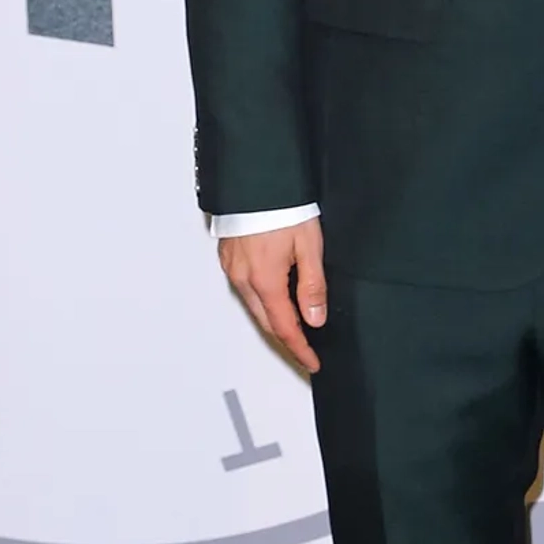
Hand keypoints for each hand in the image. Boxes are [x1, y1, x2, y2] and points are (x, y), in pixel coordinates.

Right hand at [219, 217, 326, 373]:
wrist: (257, 180)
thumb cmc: (283, 207)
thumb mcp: (309, 246)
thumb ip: (313, 286)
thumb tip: (315, 319)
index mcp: (265, 280)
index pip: (285, 328)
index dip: (300, 349)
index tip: (312, 362)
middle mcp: (244, 279)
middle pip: (267, 322)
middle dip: (287, 340)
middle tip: (306, 351)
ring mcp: (233, 269)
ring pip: (254, 307)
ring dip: (274, 321)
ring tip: (295, 329)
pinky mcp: (229, 258)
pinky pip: (246, 289)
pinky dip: (262, 301)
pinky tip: (275, 298)